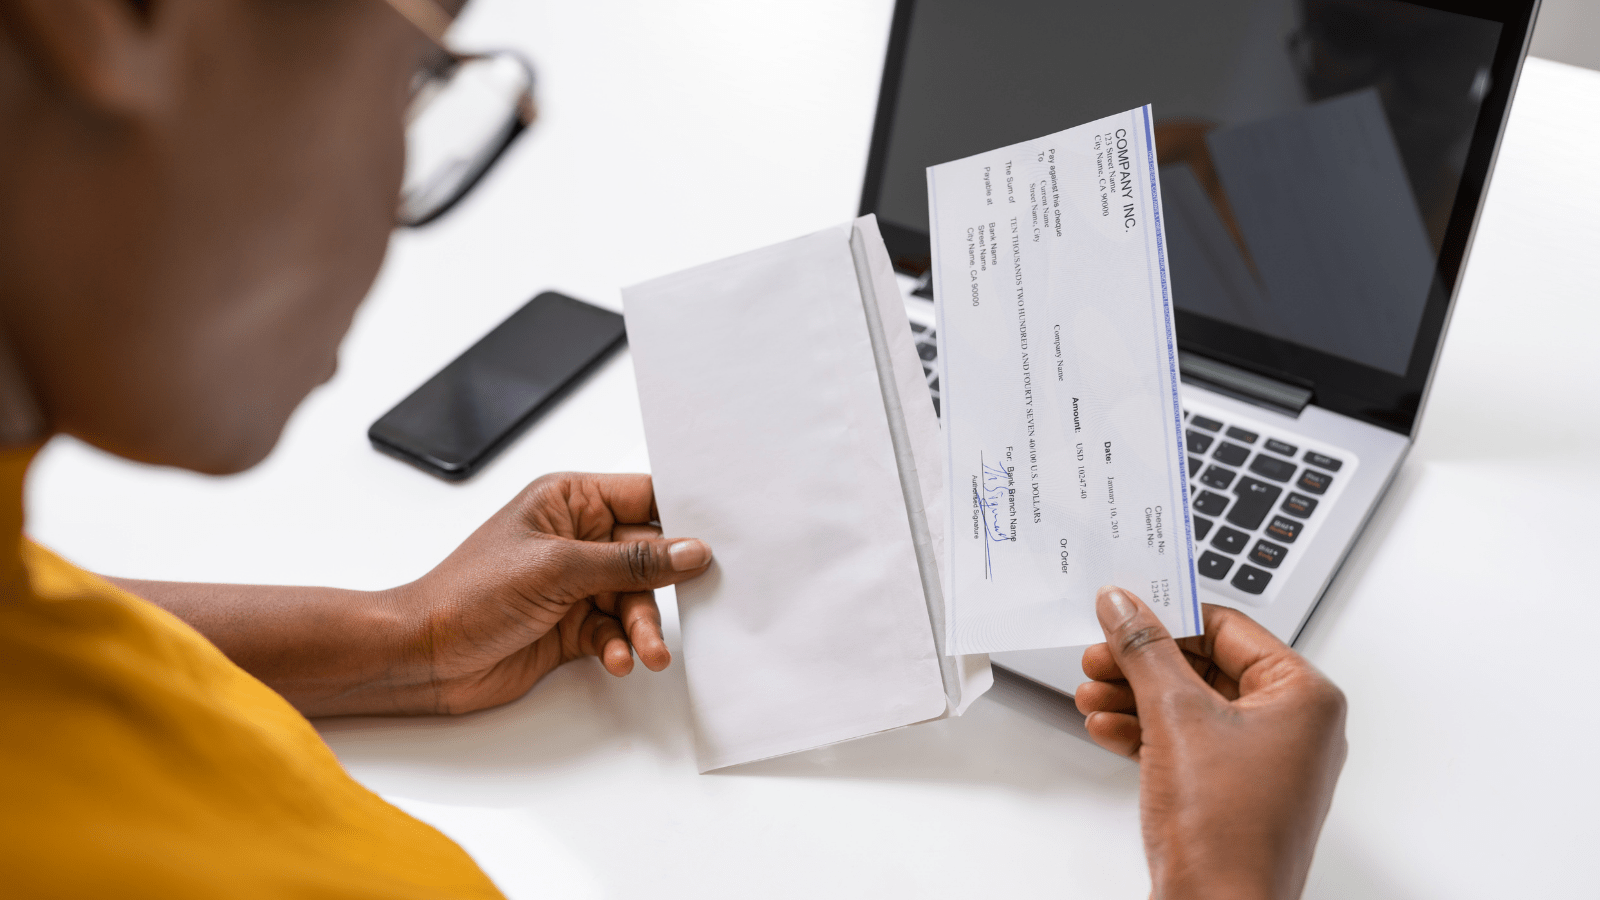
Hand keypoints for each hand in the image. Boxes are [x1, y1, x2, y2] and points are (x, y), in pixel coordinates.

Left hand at [384, 472, 711, 714]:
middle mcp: (575, 538)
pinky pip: (614, 632)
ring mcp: (573, 584)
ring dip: (642, 627)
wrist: (423, 656)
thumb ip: (631, 562)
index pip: (644, 498)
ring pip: (634, 600)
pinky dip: (619, 647)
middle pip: (648, 556)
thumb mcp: (558, 569)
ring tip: (646, 651)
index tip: (717, 540)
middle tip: (686, 609)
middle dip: (663, 587)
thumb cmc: (468, 594)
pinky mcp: (570, 625)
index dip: (682, 518)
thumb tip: (690, 551)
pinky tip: (614, 659)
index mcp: (568, 500)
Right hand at [1076, 588, 1346, 899]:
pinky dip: (1146, 732)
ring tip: (1092, 695)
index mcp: (1304, 697)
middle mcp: (1293, 727)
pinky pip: (1188, 743)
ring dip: (1135, 696)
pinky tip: (1108, 729)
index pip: (1228, 627)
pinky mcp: (1234, 792)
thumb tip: (1124, 606)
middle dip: (1142, 663)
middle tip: (1099, 656)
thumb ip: (1145, 650)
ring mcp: (1265, 763)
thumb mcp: (1175, 716)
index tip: (1122, 610)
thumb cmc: (1227, 833)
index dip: (1168, 616)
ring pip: (1190, 706)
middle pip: (1205, 666)